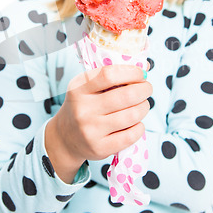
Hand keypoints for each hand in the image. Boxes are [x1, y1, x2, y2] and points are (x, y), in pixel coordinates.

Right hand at [45, 63, 151, 182]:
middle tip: (146, 88)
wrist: (65, 138)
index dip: (131, 72)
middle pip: (126, 95)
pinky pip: (130, 136)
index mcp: (79, 89)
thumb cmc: (82, 107)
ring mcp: (91, 130)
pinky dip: (139, 127)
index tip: (141, 73)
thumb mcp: (86, 88)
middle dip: (144, 90)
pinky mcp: (99, 147)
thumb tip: (145, 65)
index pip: (109, 74)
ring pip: (131, 115)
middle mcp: (83, 109)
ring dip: (144, 107)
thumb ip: (111, 76)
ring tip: (142, 105)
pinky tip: (136, 123)